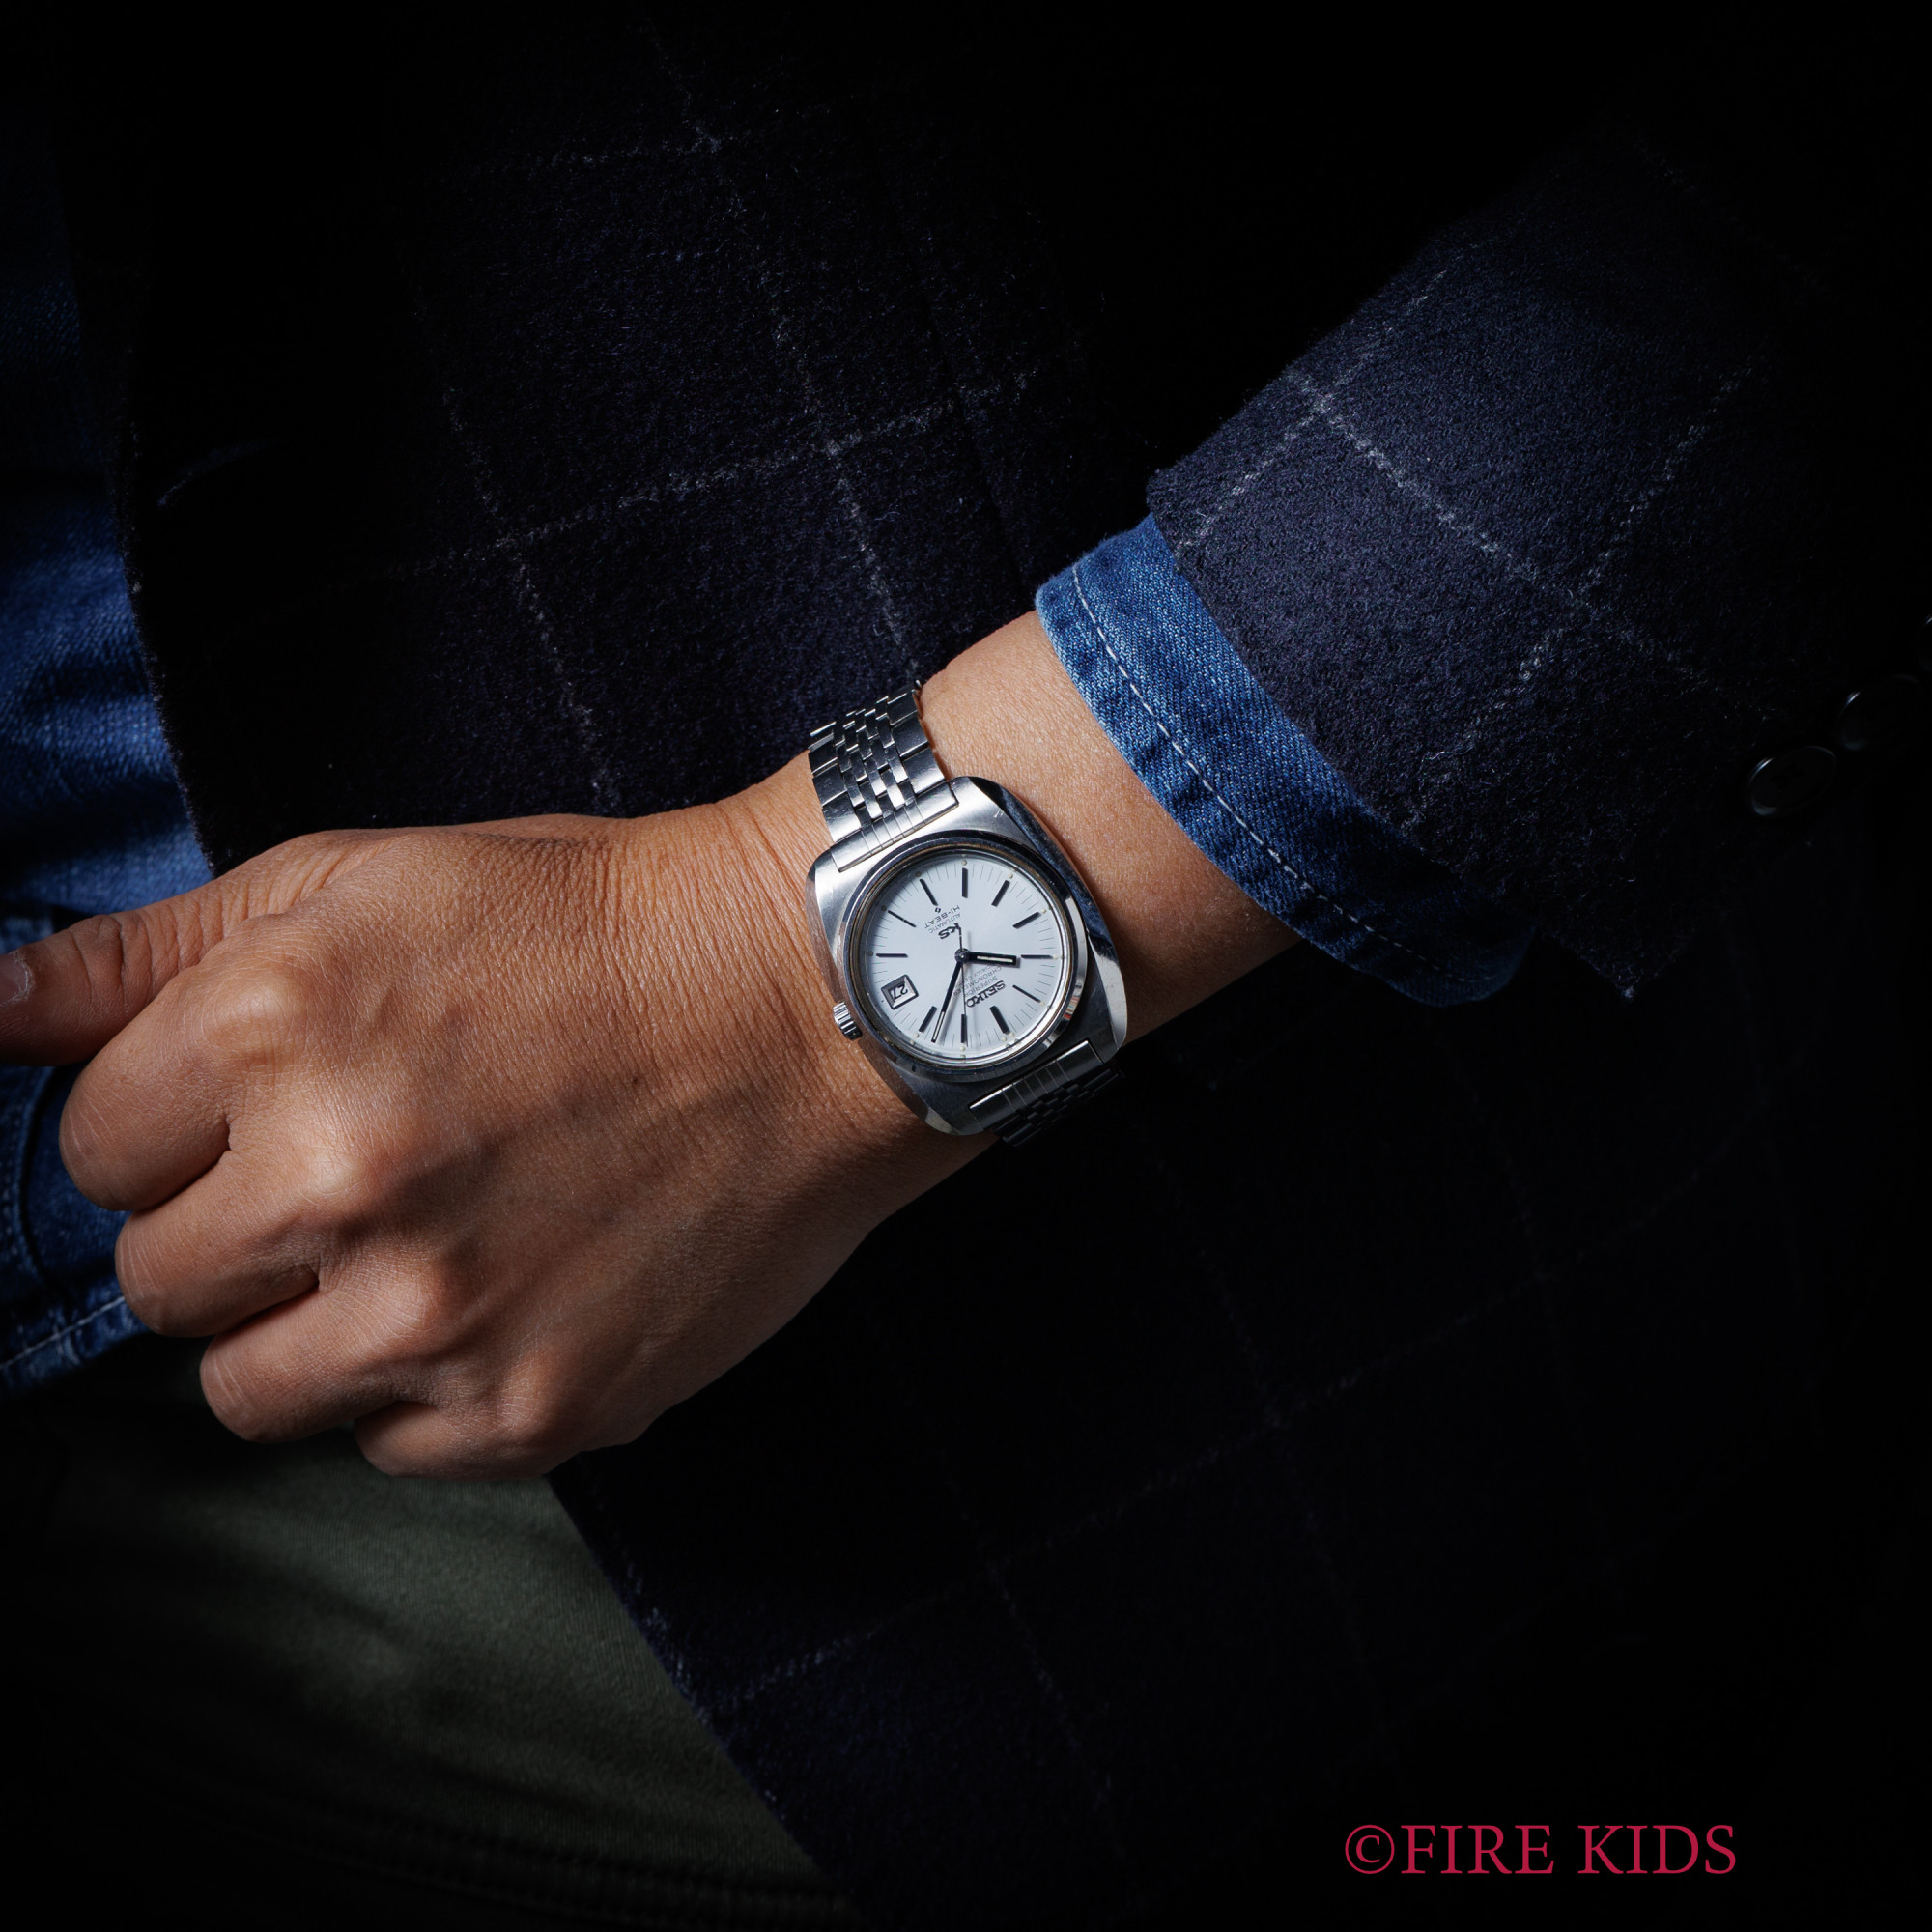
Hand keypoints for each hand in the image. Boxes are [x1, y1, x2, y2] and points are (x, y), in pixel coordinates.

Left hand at [0, 613, 1289, 1476]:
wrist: (812, 1007)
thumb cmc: (597, 925)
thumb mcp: (370, 877)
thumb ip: (152, 952)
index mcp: (277, 1029)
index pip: (90, 1148)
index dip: (179, 1121)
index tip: (273, 1099)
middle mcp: (340, 1183)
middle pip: (155, 1280)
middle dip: (233, 1225)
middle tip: (364, 1164)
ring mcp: (438, 1314)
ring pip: (244, 1391)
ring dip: (311, 1323)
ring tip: (430, 1240)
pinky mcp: (529, 1409)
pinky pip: (388, 1445)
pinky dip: (428, 1383)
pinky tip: (512, 1287)